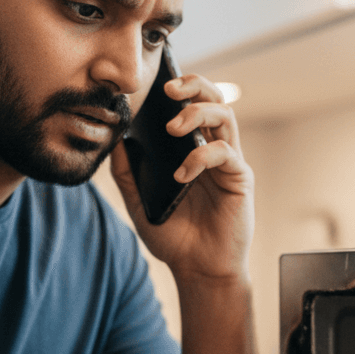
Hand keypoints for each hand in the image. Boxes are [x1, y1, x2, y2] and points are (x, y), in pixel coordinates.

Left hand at [110, 74, 252, 280]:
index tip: (157, 84)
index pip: (191, 105)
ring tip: (173, 127)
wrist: (198, 269)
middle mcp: (214, 149)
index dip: (180, 87)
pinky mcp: (240, 178)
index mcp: (192, 149)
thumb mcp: (139, 201)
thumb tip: (114, 139)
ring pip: (226, 116)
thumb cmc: (174, 236)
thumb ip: (127, 171)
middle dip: (194, 85)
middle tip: (169, 91)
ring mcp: (229, 162)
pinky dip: (201, 157)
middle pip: (215, 99)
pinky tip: (182, 174)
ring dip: (198, 113)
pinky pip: (226, 153)